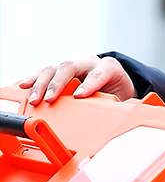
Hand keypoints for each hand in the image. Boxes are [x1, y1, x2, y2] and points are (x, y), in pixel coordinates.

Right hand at [19, 56, 135, 105]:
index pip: (99, 73)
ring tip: (34, 98)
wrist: (115, 80)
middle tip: (50, 99)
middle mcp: (89, 62)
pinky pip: (45, 71)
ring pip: (54, 67)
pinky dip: (34, 78)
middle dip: (58, 83)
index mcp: (108, 68)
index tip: (79, 96)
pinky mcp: (61, 69)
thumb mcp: (123, 98)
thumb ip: (118, 105)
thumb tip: (115, 119)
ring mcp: (74, 64)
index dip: (89, 84)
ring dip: (41, 83)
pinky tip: (24, 86)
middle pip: (70, 66)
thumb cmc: (118, 90)